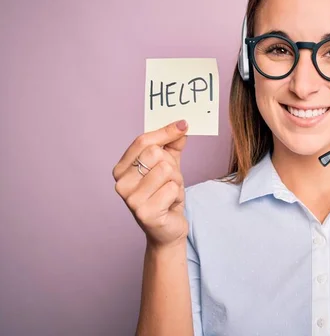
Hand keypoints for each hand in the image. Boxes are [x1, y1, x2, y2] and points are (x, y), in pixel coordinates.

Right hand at [113, 120, 188, 248]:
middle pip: (156, 154)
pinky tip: (170, 205)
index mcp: (121, 169)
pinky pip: (172, 189)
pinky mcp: (145, 213)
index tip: (183, 124)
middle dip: (172, 165)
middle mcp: (121, 183)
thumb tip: (180, 126)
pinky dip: (177, 196)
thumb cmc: (164, 196)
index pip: (143, 141)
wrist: (167, 229)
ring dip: (176, 182)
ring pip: (166, 170)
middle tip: (170, 180)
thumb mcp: (168, 167)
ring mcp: (131, 199)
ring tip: (169, 193)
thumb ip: (172, 146)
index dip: (165, 131)